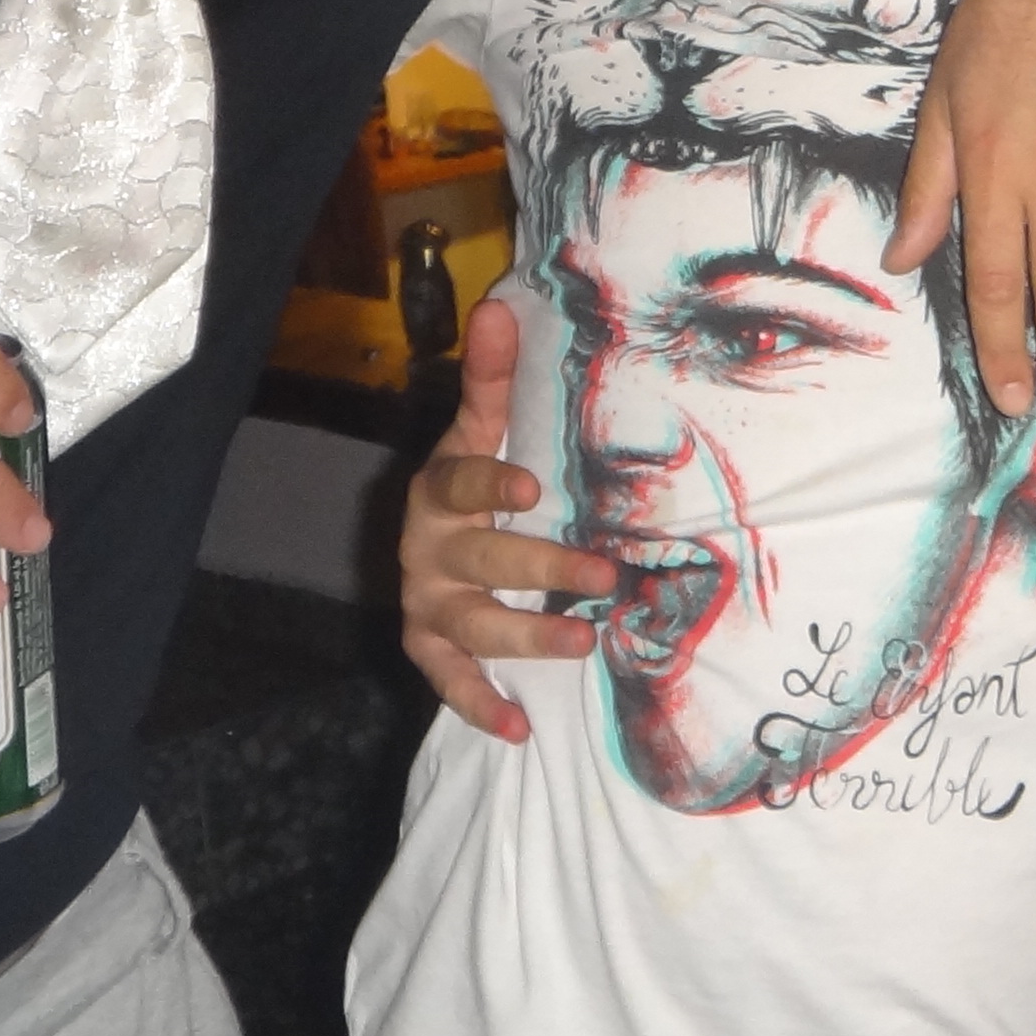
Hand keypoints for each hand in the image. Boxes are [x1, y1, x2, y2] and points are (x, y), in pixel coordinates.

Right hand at [393, 296, 611, 743]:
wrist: (429, 536)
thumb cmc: (471, 480)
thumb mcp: (481, 428)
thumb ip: (492, 377)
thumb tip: (497, 306)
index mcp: (440, 488)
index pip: (461, 481)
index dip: (492, 485)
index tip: (534, 488)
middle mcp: (427, 548)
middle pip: (482, 562)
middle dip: (541, 572)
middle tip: (607, 580)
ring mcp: (427, 602)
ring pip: (472, 626)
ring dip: (526, 639)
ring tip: (584, 646)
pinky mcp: (430, 645)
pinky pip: (448, 681)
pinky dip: (478, 707)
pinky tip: (519, 730)